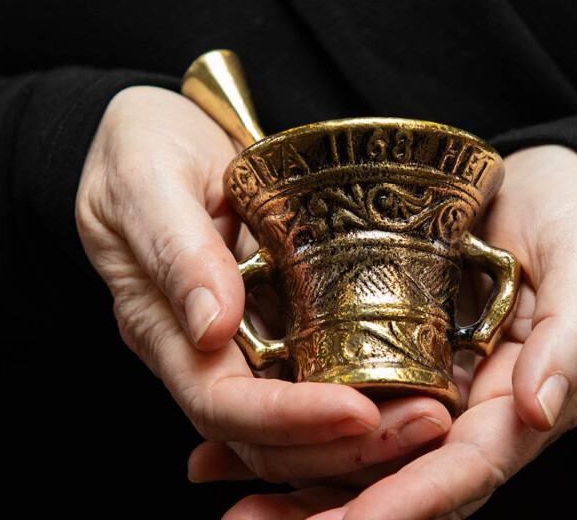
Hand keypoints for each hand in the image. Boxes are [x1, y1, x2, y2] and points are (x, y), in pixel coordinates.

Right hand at [75, 85, 448, 478]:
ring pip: (301, 425)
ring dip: (367, 434)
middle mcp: (206, 353)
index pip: (223, 406)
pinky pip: (323, 379)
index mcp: (163, 327)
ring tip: (435, 414)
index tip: (357, 411)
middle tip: (426, 423)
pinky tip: (421, 385)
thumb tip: (211, 328)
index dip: (288, 420)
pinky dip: (371, 392)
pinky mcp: (282, 325)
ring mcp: (247, 344)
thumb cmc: (141, 146)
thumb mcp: (145, 178)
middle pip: (269, 438)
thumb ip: (175, 249)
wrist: (161, 131)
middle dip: (345, 446)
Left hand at [216, 145, 576, 518]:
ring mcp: (428, 389)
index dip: (410, 500)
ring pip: (365, 458)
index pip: (466, 469)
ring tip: (237, 508)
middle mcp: (471, 412)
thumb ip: (573, 336)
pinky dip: (292, 435)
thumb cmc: (576, 215)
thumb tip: (538, 412)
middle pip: (405, 481)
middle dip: (339, 513)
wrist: (538, 181)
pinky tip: (227, 452)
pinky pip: (343, 410)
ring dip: (303, 488)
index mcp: (523, 402)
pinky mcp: (393, 361)